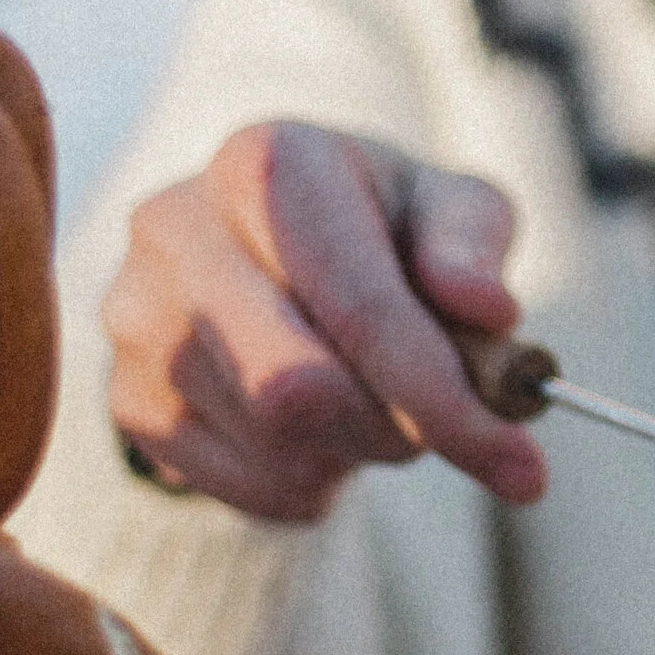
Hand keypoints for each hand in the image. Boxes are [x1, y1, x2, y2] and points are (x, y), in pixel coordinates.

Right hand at [102, 126, 547, 521]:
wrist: (275, 242)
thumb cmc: (384, 225)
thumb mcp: (451, 207)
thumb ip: (474, 242)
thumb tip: (485, 307)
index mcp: (265, 164)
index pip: (360, 303)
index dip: (445, 395)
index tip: (526, 469)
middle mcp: (176, 231)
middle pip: (300, 390)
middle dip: (399, 429)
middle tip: (447, 427)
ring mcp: (137, 319)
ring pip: (278, 449)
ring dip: (361, 453)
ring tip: (374, 401)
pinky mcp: (128, 399)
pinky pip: (247, 490)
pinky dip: (315, 482)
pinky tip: (323, 429)